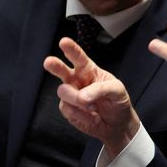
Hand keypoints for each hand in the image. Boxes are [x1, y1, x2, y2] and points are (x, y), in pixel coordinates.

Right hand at [43, 37, 139, 157]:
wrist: (117, 124)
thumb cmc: (117, 102)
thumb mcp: (117, 91)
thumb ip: (101, 89)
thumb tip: (82, 96)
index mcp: (89, 70)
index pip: (79, 57)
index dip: (71, 49)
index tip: (64, 42)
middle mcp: (77, 80)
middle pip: (62, 70)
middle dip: (55, 65)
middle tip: (49, 62)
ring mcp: (71, 94)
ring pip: (63, 91)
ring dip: (77, 99)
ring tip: (93, 107)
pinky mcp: (68, 109)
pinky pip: (67, 108)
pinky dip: (80, 114)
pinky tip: (91, 116)